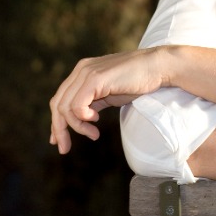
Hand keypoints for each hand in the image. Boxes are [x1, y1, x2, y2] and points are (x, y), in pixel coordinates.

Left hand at [48, 47, 169, 153]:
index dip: (57, 122)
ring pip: (66, 107)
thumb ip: (94, 102)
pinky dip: (82, 117)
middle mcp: (81, 70)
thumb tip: (82, 118)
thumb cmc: (139, 81)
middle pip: (57, 104)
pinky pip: (77, 104)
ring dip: (76, 126)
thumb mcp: (110, 94)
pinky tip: (95, 120)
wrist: (158, 67)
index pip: (60, 99)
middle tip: (65, 148)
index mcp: (83, 72)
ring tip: (93, 134)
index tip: (60, 141)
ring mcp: (87, 73)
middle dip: (59, 129)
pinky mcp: (95, 79)